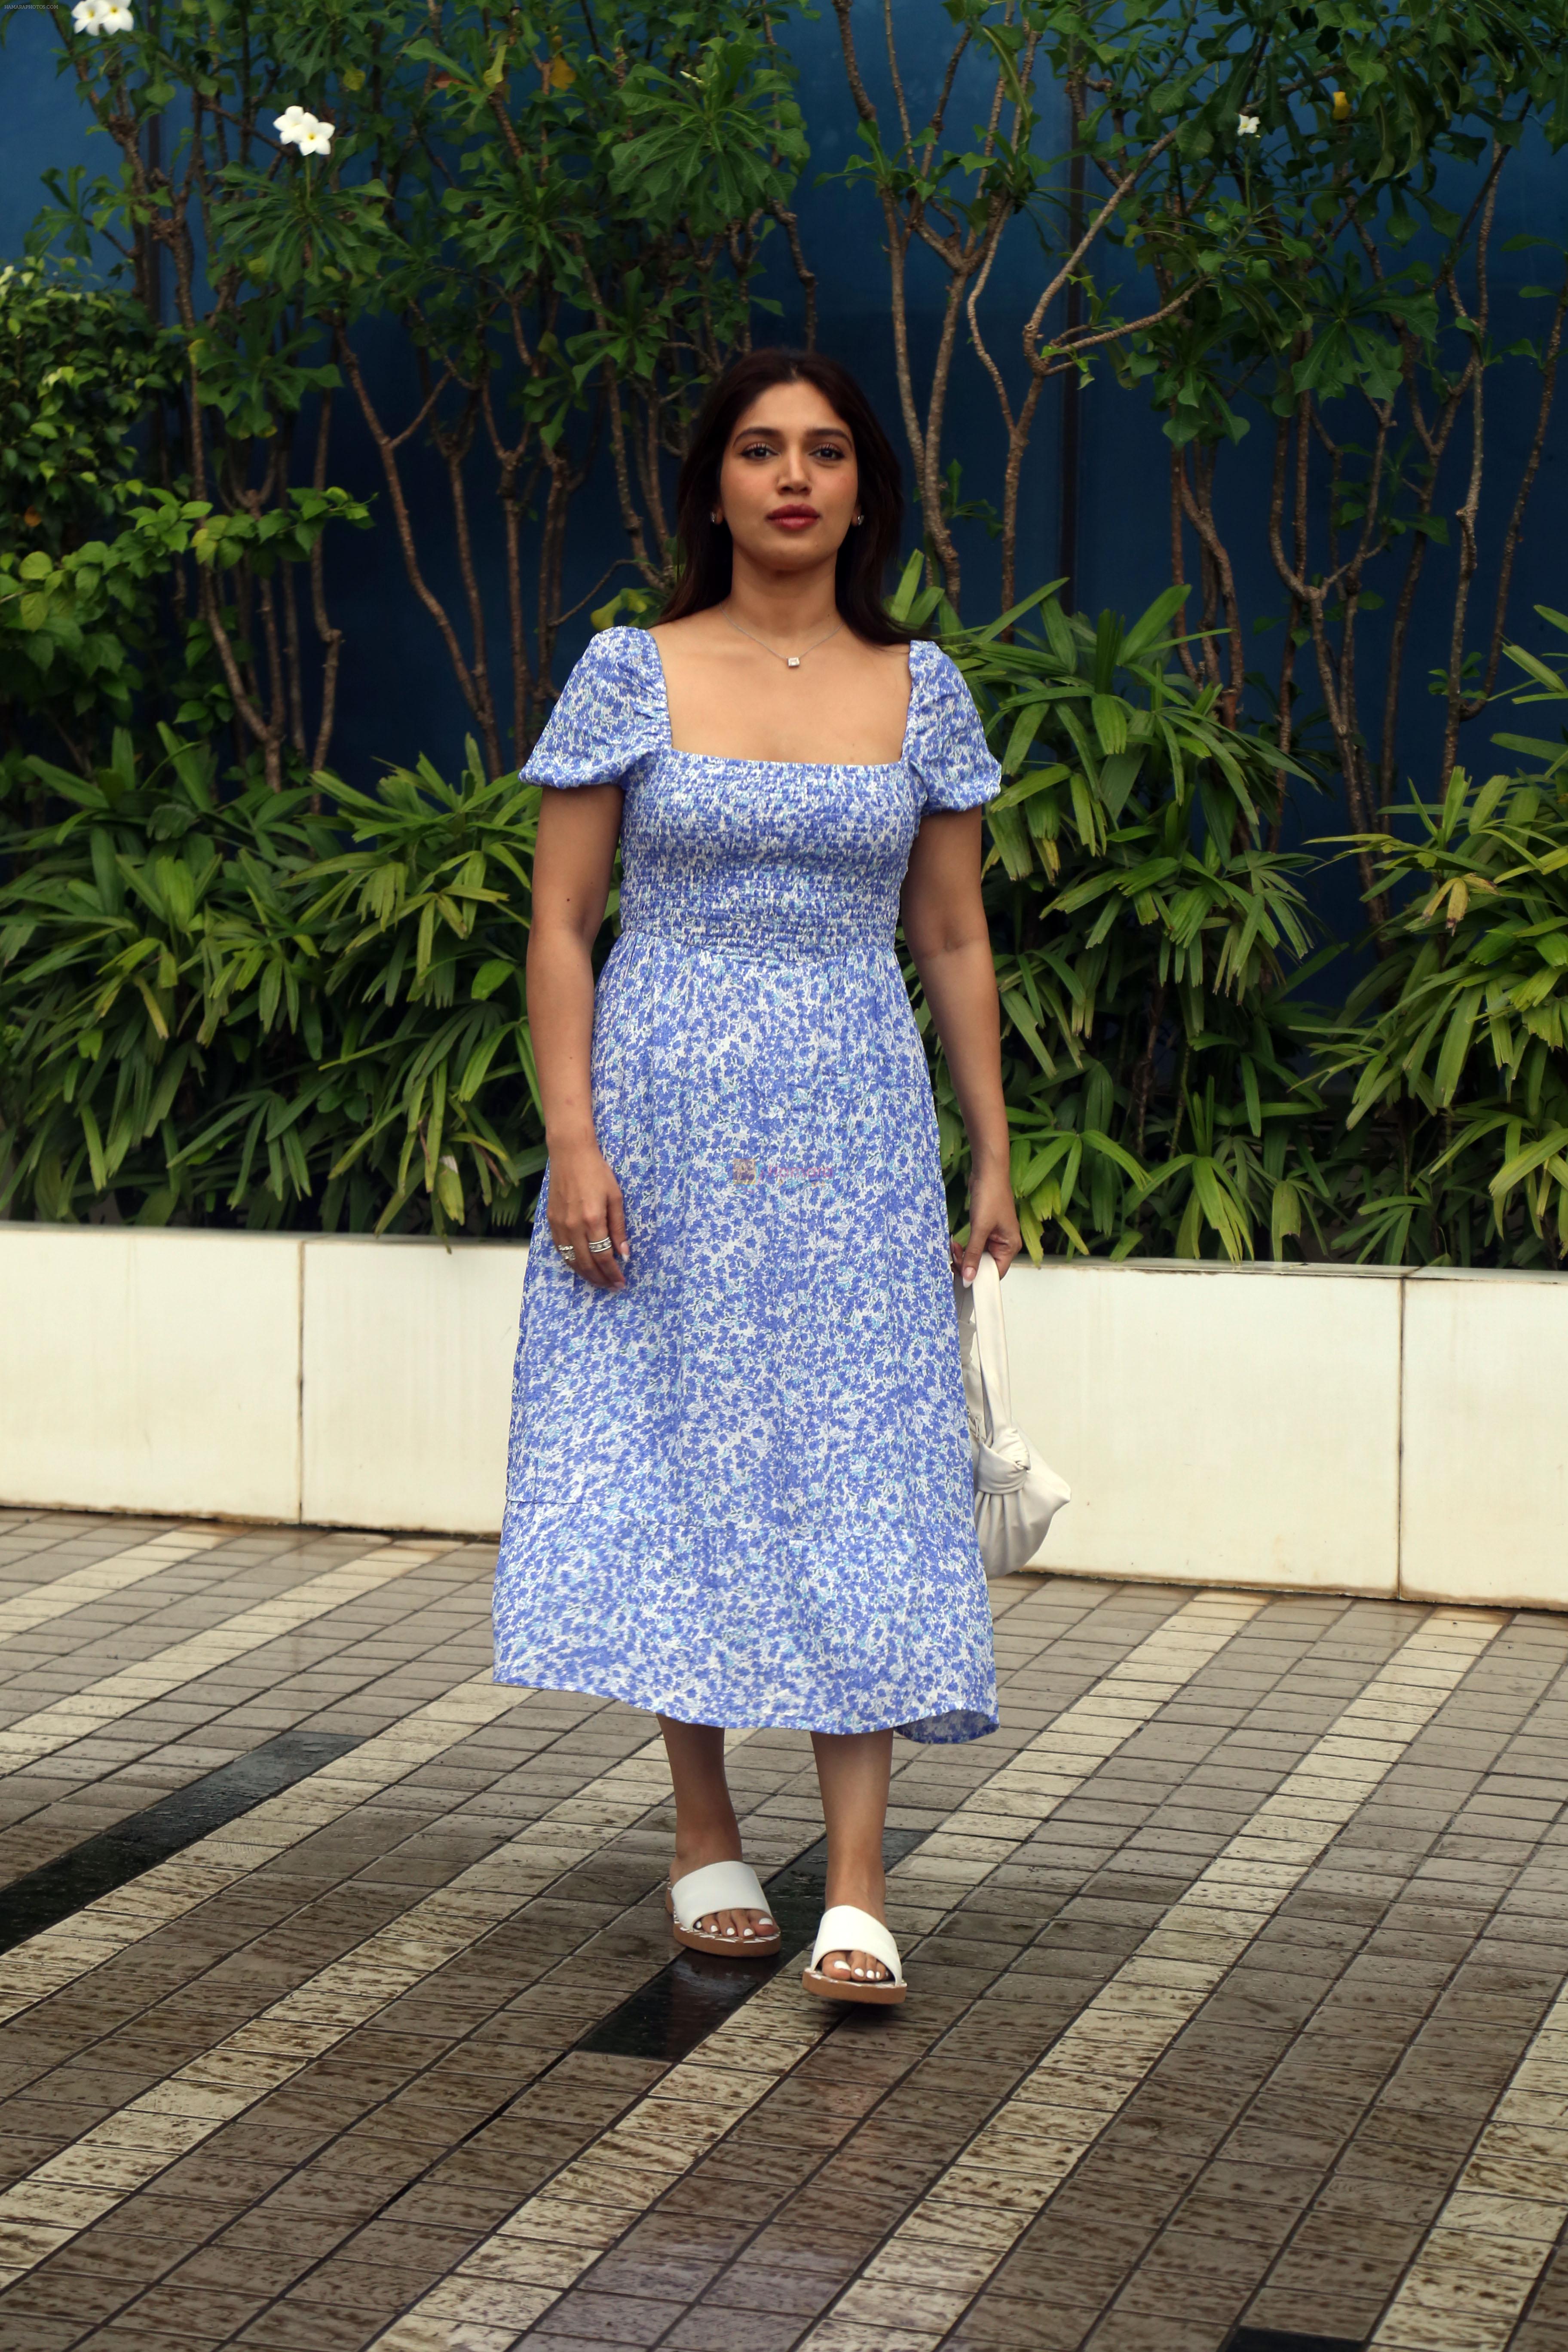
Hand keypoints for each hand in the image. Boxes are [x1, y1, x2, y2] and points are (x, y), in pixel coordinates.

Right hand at [546, 1138, 629, 1290]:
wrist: (570, 1154)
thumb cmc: (597, 1172)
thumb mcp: (615, 1198)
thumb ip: (618, 1228)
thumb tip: (624, 1254)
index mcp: (593, 1220)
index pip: (603, 1256)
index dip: (613, 1273)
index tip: (621, 1282)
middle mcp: (574, 1226)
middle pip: (587, 1263)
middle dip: (600, 1279)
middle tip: (611, 1286)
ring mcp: (560, 1224)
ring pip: (571, 1260)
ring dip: (585, 1274)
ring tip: (598, 1281)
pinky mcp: (551, 1221)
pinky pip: (561, 1249)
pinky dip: (571, 1262)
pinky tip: (581, 1265)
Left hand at [952, 1158, 1021, 1286]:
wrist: (987, 1171)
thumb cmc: (991, 1195)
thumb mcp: (980, 1228)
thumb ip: (974, 1254)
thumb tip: (969, 1277)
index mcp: (1011, 1246)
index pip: (996, 1273)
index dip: (980, 1278)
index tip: (963, 1279)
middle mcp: (1005, 1243)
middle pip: (986, 1266)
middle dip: (968, 1264)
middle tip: (953, 1259)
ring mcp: (994, 1236)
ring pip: (978, 1256)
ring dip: (964, 1255)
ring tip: (953, 1247)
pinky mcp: (985, 1229)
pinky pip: (974, 1245)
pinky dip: (964, 1247)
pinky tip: (954, 1243)